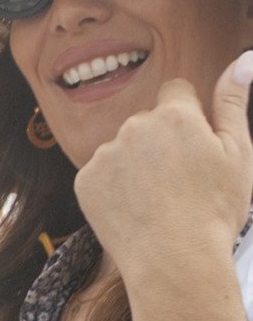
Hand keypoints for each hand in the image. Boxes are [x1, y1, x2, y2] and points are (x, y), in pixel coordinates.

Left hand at [76, 57, 252, 287]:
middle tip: (178, 179)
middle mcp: (134, 127)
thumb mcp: (238, 152)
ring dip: (136, 163)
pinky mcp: (84, 181)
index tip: (192, 142)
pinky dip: (114, 186)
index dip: (187, 114)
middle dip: (160, 139)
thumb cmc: (214, 209)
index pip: (176, 90)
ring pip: (123, 147)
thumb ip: (233, 101)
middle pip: (147, 120)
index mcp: (174, 115)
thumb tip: (244, 59)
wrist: (173, 261)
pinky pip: (101, 172)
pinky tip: (133, 208)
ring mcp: (105, 155)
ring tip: (156, 198)